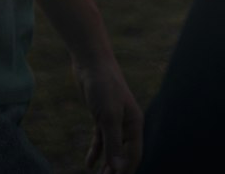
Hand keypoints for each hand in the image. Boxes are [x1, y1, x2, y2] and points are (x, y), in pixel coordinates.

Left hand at [72, 55, 143, 173]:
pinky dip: (96, 152)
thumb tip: (118, 169)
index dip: (126, 171)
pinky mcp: (101, 116)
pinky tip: (89, 164)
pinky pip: (101, 139)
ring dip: (107, 165)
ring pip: (112, 149)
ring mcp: (114, 120)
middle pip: (124, 154)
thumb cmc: (103, 85)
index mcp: (134, 124)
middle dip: (116, 170)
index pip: (134, 155)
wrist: (90, 61)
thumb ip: (114, 144)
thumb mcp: (109, 117)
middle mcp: (127, 123)